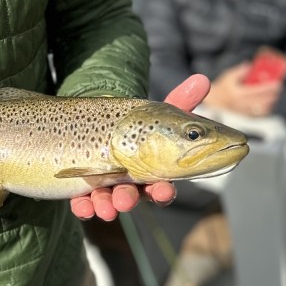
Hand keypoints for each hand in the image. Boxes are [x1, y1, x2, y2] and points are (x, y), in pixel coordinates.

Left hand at [69, 74, 210, 221]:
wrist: (103, 126)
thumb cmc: (138, 128)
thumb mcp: (157, 115)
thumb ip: (181, 102)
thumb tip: (203, 78)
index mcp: (152, 173)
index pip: (161, 186)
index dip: (163, 192)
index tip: (162, 191)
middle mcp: (131, 185)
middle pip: (132, 196)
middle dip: (129, 200)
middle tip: (125, 201)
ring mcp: (107, 189)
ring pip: (108, 202)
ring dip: (107, 205)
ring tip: (104, 204)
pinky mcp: (84, 191)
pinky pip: (83, 204)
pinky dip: (83, 207)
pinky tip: (82, 206)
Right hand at [205, 63, 282, 116]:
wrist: (214, 102)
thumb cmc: (222, 88)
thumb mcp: (228, 76)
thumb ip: (240, 71)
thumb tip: (250, 65)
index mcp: (238, 94)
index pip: (258, 91)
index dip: (269, 87)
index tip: (277, 83)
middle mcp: (241, 104)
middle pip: (263, 101)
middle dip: (273, 94)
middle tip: (278, 88)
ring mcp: (244, 112)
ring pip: (262, 109)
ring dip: (271, 102)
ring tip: (274, 95)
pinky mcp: (245, 117)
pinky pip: (259, 114)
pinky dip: (266, 109)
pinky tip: (269, 103)